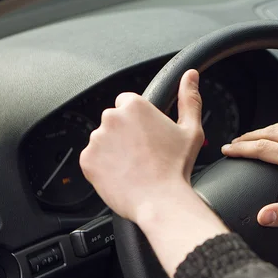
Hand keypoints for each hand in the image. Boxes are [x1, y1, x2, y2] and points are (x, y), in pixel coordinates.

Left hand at [80, 70, 227, 275]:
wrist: (161, 201)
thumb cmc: (176, 168)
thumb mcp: (191, 130)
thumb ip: (189, 99)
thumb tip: (191, 76)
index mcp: (135, 106)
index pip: (128, 103)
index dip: (139, 121)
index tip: (148, 136)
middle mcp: (112, 117)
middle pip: (114, 121)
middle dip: (125, 135)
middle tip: (143, 154)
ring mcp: (96, 139)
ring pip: (103, 140)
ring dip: (114, 150)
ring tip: (134, 167)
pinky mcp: (87, 160)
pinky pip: (93, 160)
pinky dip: (104, 167)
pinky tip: (123, 175)